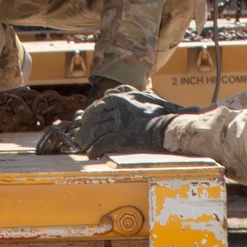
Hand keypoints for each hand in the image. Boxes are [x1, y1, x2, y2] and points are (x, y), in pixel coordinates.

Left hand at [74, 86, 189, 158]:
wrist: (167, 127)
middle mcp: (116, 109)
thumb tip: (109, 93)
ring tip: (83, 147)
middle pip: (94, 119)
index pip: (97, 106)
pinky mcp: (121, 138)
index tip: (85, 121)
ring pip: (95, 131)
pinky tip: (92, 154)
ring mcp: (118, 123)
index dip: (88, 115)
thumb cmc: (159, 112)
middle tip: (79, 137)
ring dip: (86, 140)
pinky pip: (102, 144)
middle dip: (85, 129)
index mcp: (120, 98)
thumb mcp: (142, 95)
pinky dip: (95, 150)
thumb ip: (125, 92)